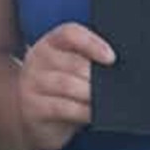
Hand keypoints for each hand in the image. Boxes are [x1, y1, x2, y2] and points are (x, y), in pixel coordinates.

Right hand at [16, 23, 110, 149]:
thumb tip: (117, 62)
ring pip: (68, 85)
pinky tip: (94, 114)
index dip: (92, 43)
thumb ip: (88, 59)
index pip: (69, 33)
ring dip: (92, 94)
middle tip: (115, 87)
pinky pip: (63, 108)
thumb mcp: (70, 67)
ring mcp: (31, 84)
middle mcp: (37, 60)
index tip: (112, 58)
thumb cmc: (61, 87)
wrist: (32, 116)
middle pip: (73, 62)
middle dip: (97, 77)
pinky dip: (83, 111)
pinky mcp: (33, 108)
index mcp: (50, 43)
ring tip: (106, 100)